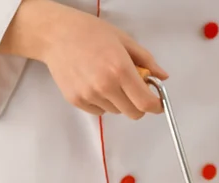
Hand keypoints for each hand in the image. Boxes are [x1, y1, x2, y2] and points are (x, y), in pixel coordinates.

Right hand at [0, 0, 167, 118]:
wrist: (56, 34)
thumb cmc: (90, 33)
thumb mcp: (124, 41)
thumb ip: (146, 61)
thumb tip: (162, 76)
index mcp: (120, 70)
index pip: (146, 103)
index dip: (156, 106)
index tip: (157, 104)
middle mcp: (105, 86)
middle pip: (133, 113)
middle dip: (139, 105)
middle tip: (135, 90)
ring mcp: (89, 95)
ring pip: (116, 111)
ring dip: (120, 101)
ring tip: (109, 80)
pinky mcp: (76, 100)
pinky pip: (99, 111)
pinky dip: (103, 102)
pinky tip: (96, 83)